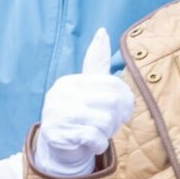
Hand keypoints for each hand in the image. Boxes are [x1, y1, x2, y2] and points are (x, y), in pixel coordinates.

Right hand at [32, 29, 133, 178]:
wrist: (59, 147)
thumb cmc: (80, 114)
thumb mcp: (89, 87)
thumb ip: (96, 61)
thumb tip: (102, 31)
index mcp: (71, 81)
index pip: (113, 85)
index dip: (124, 101)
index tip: (120, 111)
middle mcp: (60, 93)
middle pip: (112, 103)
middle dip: (115, 119)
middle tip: (107, 125)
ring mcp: (55, 113)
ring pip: (104, 121)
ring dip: (106, 133)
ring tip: (96, 133)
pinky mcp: (55, 134)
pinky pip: (93, 137)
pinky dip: (98, 145)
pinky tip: (91, 143)